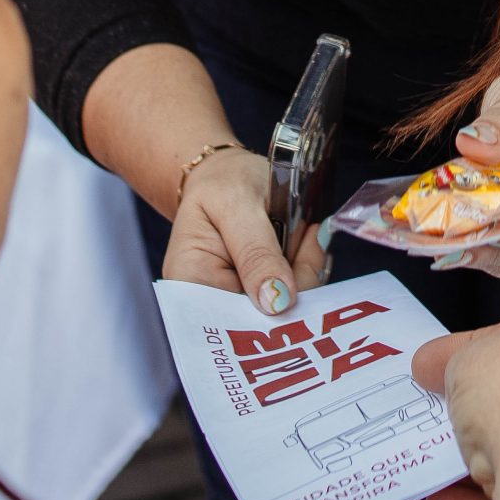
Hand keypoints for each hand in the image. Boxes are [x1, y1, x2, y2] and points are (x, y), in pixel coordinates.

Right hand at [163, 145, 326, 313]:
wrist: (229, 175)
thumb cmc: (223, 182)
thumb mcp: (237, 205)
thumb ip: (256, 252)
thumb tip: (278, 302)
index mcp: (190, 285)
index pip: (231, 324)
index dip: (268, 318)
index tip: (297, 288)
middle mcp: (213, 303)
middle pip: (265, 321)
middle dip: (297, 286)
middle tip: (310, 238)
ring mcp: (242, 301)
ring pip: (289, 310)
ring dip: (306, 271)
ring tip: (305, 231)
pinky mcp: (265, 294)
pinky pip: (297, 295)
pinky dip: (308, 268)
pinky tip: (308, 241)